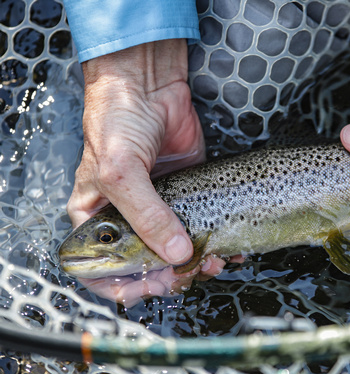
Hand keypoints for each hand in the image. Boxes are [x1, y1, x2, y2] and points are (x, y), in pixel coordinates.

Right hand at [67, 39, 240, 305]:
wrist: (149, 85)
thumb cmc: (117, 122)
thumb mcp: (121, 172)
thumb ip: (146, 216)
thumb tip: (175, 255)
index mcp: (97, 221)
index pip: (104, 272)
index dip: (128, 286)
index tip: (155, 285)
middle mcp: (127, 220)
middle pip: (146, 267)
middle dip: (170, 276)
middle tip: (190, 272)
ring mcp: (158, 209)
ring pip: (177, 252)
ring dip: (196, 264)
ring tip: (213, 261)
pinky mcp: (186, 196)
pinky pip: (201, 228)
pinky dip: (215, 243)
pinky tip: (227, 249)